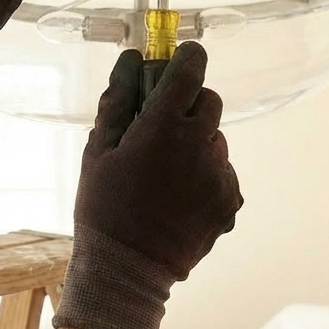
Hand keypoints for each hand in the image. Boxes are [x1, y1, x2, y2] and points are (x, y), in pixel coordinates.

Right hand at [53, 43, 243, 328]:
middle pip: (210, 102)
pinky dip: (206, 176)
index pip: (190, 70)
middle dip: (190, 105)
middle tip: (162, 128)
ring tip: (166, 175)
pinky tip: (180, 198)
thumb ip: (117, 101)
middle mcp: (199, 145)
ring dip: (198, 144)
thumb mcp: (97, 152)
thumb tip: (130, 61)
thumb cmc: (105, 209)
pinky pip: (223, 173)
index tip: (182, 58)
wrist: (128, 271)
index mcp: (163, 127)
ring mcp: (220, 174)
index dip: (188, 57)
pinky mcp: (231, 201)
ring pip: (216, 140)